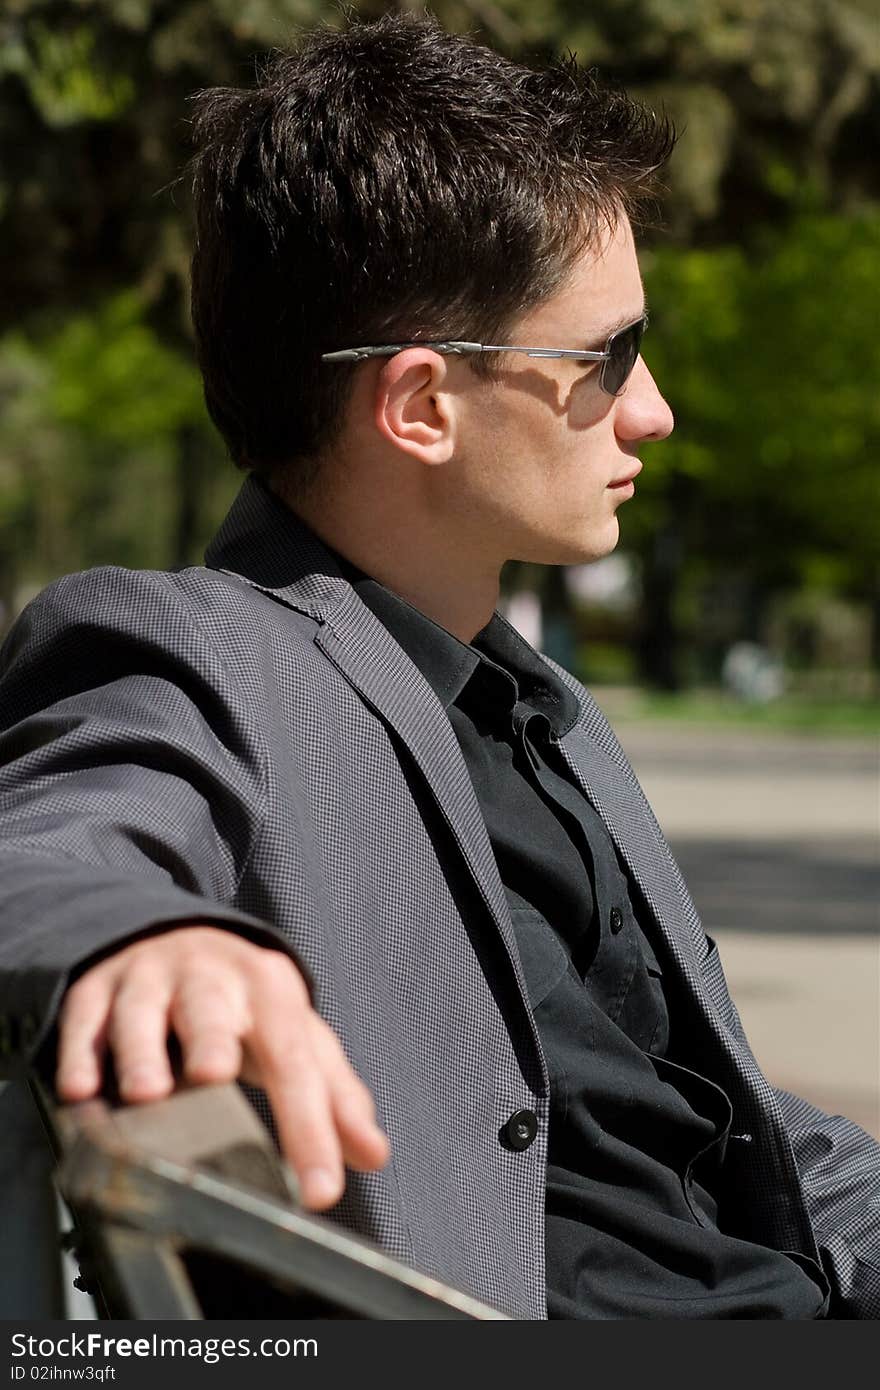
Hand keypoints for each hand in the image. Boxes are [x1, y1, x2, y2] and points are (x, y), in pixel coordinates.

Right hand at [55, 925, 389, 1210]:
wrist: (176, 937)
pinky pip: (86, 1018)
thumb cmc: (244, 1006)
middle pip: (213, 1010)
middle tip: (213, 1077)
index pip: (296, 1063)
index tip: (319, 1191)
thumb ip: (334, 1095)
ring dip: (142, 1051)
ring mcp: (150, 978)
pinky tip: (80, 1089)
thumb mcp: (295, 1037)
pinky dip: (80, 1053)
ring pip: (142, 1011)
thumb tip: (373, 1153)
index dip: (309, 1128)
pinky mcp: (98, 987)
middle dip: (212, 1040)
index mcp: (271, 993)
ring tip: (145, 1093)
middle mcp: (211, 978)